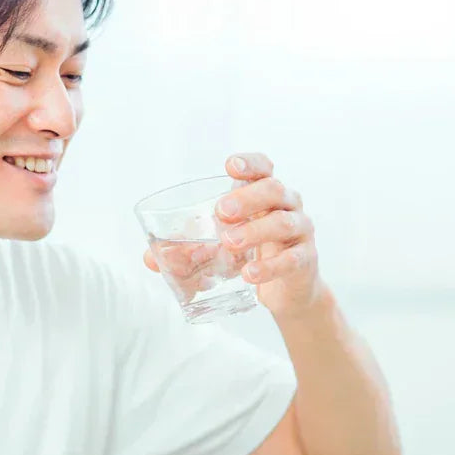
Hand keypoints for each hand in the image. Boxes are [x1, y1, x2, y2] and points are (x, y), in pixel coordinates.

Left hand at [143, 152, 326, 317]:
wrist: (286, 291)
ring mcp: (300, 231)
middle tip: (221, 211)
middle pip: (273, 189)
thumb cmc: (251, 256)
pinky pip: (292, 259)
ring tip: (230, 243)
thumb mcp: (219, 248)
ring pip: (283, 222)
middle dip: (247, 198)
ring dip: (255, 231)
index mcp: (265, 194)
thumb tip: (149, 258)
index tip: (230, 166)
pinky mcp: (305, 259)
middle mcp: (287, 205)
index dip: (250, 163)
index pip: (264, 167)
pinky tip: (249, 274)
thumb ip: (188, 249)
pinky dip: (270, 266)